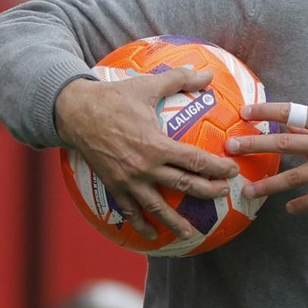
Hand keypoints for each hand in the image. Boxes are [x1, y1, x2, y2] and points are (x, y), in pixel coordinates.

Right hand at [55, 67, 238, 241]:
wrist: (74, 112)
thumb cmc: (113, 98)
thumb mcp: (146, 86)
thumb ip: (178, 79)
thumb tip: (206, 72)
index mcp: (156, 144)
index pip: (195, 160)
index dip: (217, 168)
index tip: (232, 172)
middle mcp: (145, 167)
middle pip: (184, 185)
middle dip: (208, 192)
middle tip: (223, 194)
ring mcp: (129, 180)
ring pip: (158, 207)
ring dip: (176, 223)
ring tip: (192, 234)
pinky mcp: (114, 186)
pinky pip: (129, 211)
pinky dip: (140, 225)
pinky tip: (151, 236)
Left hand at [228, 102, 307, 209]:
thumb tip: (301, 127)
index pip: (290, 112)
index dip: (265, 112)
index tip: (244, 113)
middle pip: (284, 143)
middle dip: (254, 146)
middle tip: (231, 148)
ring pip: (295, 175)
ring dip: (270, 184)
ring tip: (249, 190)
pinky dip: (303, 204)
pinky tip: (290, 209)